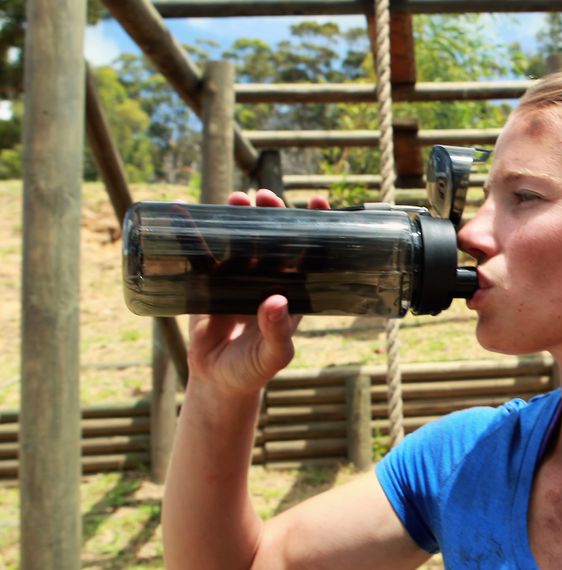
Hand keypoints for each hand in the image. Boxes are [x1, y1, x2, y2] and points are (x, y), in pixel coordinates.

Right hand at [186, 189, 330, 396]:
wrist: (217, 382)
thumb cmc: (254, 370)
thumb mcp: (272, 355)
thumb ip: (277, 331)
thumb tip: (276, 301)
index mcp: (290, 290)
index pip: (307, 253)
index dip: (314, 226)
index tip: (317, 201)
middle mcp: (266, 279)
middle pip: (271, 238)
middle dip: (270, 214)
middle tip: (263, 197)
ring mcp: (237, 279)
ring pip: (238, 240)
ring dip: (236, 218)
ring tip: (234, 199)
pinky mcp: (208, 283)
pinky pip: (202, 254)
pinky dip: (193, 234)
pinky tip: (183, 211)